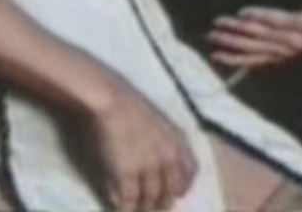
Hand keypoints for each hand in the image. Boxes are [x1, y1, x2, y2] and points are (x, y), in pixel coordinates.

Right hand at [88, 83, 197, 211]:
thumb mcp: (158, 122)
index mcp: (178, 143)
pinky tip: (119, 207)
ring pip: (150, 199)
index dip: (183, 187)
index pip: (190, 173)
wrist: (110, 100)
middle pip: (170, 192)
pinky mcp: (127, 174)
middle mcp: (168, 159)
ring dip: (143, 208)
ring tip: (135, 210)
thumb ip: (165, 143)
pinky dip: (124, 207)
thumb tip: (161, 164)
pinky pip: (128, 199)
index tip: (175, 194)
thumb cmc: (130, 103)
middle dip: (162, 203)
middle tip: (153, 207)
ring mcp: (148, 168)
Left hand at [205, 0, 301, 68]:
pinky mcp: (273, 58)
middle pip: (262, 36)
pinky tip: (218, 56)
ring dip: (232, 43)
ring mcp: (282, 53)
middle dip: (238, 30)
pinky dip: (235, 59)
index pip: (282, 22)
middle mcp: (294, 44)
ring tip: (212, 36)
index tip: (243, 13)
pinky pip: (252, 61)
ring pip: (254, 48)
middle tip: (217, 23)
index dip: (263, 17)